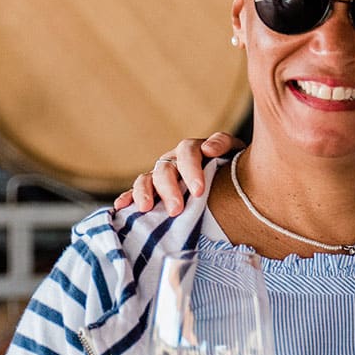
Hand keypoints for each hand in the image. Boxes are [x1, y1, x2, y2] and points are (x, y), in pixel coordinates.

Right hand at [113, 133, 245, 214]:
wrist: (231, 184)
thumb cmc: (232, 169)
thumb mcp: (234, 153)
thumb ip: (224, 144)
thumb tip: (208, 148)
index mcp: (192, 151)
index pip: (187, 152)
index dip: (191, 169)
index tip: (199, 190)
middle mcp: (172, 161)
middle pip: (165, 169)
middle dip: (169, 189)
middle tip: (177, 209)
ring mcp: (159, 177)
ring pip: (146, 179)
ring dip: (144, 193)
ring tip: (147, 208)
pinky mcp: (151, 193)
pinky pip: (134, 193)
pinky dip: (127, 198)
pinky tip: (120, 206)